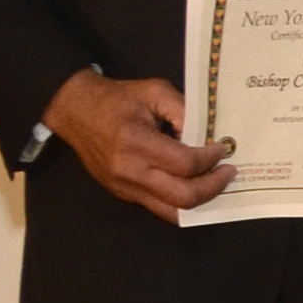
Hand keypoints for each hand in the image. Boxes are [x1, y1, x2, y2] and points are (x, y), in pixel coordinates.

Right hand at [41, 70, 232, 221]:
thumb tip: (210, 135)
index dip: (211, 158)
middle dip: (213, 186)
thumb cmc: (117, 98)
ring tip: (215, 182)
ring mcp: (124, 187)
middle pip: (183, 197)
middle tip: (228, 171)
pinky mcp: (122, 194)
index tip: (223, 148)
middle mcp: (129, 171)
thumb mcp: (154, 92)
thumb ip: (185, 111)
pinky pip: (159, 207)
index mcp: (135, 142)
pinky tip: (194, 183)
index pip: (185, 164)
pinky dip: (181, 200)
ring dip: (201, 200)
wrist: (74, 111)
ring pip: (172, 211)